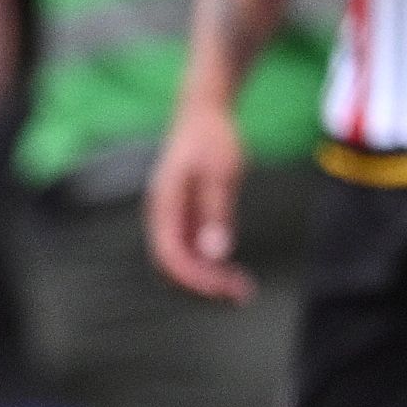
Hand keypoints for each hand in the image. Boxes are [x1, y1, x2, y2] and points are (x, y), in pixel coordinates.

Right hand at [144, 99, 250, 301]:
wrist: (204, 112)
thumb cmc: (211, 138)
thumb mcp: (220, 173)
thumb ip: (216, 213)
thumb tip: (215, 252)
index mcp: (164, 205)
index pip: (170, 255)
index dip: (195, 277)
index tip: (222, 288)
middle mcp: (164, 215)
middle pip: (175, 263)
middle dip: (205, 283)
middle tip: (240, 294)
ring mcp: (174, 217)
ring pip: (185, 259)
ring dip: (210, 277)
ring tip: (242, 288)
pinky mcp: (187, 215)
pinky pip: (195, 248)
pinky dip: (212, 263)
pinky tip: (233, 270)